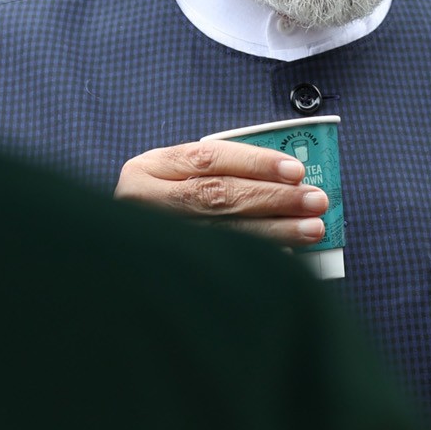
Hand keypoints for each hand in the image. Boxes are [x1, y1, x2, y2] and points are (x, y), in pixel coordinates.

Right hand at [114, 138, 328, 246]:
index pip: (208, 158)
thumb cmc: (160, 205)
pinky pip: (219, 261)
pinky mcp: (163, 270)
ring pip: (221, 232)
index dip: (255, 163)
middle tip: (315, 200)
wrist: (115, 256)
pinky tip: (285, 256)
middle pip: (217, 196)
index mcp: (145, 171)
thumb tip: (287, 178)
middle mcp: (141, 203)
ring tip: (311, 228)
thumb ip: (215, 172)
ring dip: (274, 230)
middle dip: (273, 198)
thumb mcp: (172, 177)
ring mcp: (151, 239)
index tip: (296, 171)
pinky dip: (256, 256)